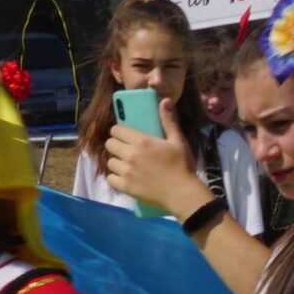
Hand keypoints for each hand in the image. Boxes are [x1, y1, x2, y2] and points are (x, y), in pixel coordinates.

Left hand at [105, 103, 211, 219]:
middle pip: (110, 144)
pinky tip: (126, 177)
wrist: (183, 194)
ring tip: (128, 165)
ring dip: (117, 162)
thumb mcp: (178, 141)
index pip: (116, 130)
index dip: (120, 132)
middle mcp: (130, 155)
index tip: (126, 136)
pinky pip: (110, 178)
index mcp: (142, 141)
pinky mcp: (125, 186)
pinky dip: (116, 178)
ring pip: (110, 161)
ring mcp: (126, 172)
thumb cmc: (183, 166)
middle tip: (127, 150)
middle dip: (117, 145)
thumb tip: (164, 100)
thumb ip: (168, 120)